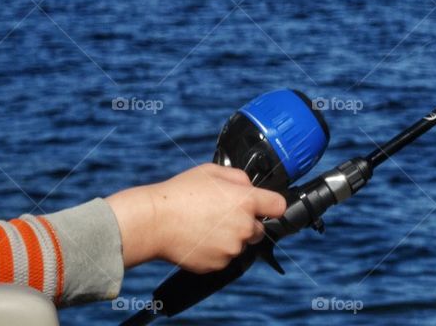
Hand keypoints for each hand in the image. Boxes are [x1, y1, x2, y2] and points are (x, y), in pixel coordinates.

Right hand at [105, 163, 285, 271]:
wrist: (156, 222)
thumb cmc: (180, 193)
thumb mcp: (210, 171)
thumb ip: (238, 177)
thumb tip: (250, 186)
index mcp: (245, 201)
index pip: (279, 206)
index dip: (271, 204)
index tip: (264, 205)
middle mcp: (244, 227)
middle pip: (259, 228)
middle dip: (245, 222)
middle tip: (220, 213)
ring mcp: (233, 248)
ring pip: (240, 244)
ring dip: (229, 237)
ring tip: (203, 224)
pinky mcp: (220, 265)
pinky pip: (224, 258)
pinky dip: (215, 251)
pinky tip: (198, 237)